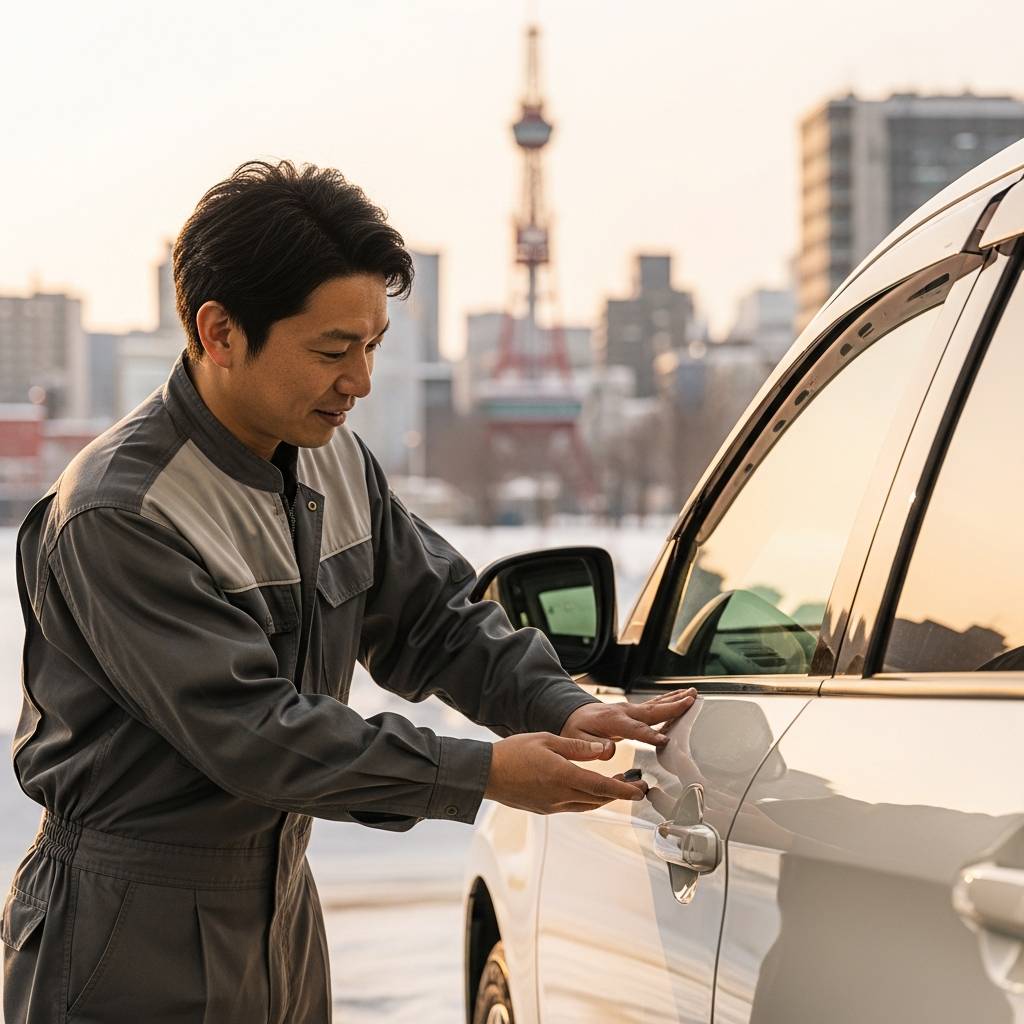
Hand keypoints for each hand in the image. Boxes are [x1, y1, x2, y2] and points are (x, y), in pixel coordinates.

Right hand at [483, 733, 648, 813]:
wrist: (487, 773)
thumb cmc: (513, 753)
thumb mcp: (547, 740)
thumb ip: (576, 747)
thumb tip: (602, 749)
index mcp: (563, 776)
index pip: (602, 786)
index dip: (624, 790)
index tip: (640, 791)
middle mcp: (560, 795)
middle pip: (599, 799)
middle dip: (620, 793)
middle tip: (637, 787)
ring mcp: (552, 805)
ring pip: (588, 805)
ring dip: (605, 797)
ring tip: (618, 786)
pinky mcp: (545, 808)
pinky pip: (574, 806)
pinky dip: (588, 800)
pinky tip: (590, 789)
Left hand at [560, 688, 697, 755]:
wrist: (574, 714)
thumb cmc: (576, 729)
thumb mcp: (577, 739)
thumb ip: (594, 746)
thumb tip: (609, 750)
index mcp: (612, 721)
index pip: (634, 729)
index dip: (649, 735)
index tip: (665, 740)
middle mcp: (624, 711)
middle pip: (651, 711)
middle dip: (672, 706)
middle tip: (691, 700)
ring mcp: (630, 709)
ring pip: (655, 704)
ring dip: (675, 699)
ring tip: (693, 694)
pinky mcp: (634, 710)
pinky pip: (654, 705)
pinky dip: (669, 701)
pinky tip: (681, 698)